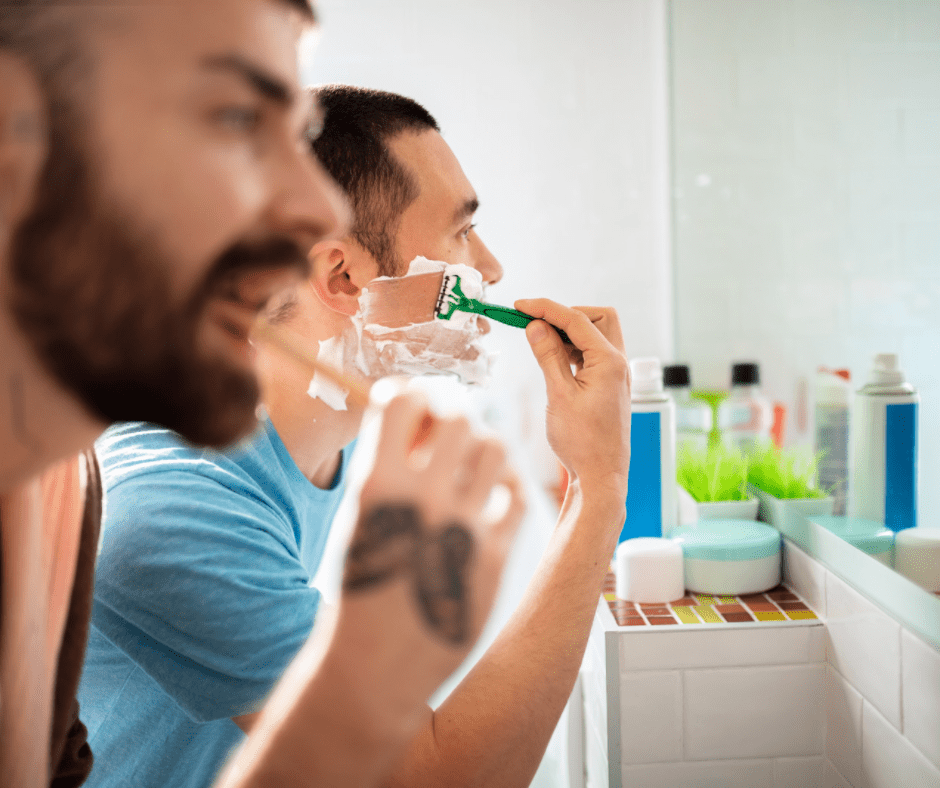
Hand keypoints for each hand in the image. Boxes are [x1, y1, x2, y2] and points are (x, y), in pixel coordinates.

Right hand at [329, 391, 524, 729]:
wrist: (377, 666)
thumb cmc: (360, 588)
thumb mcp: (358, 519)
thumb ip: (387, 466)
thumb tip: (421, 419)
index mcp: (378, 486)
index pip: (404, 399)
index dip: (411, 397)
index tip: (413, 411)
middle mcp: (424, 501)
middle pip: (460, 417)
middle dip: (451, 420)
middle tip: (444, 441)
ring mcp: (464, 529)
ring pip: (496, 448)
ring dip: (483, 449)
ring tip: (469, 469)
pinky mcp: (496, 558)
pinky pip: (518, 496)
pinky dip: (506, 489)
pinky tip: (490, 500)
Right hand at [514, 299, 630, 500]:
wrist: (600, 476)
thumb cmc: (582, 442)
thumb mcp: (559, 395)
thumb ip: (548, 356)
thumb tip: (536, 326)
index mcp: (610, 362)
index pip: (576, 319)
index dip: (545, 308)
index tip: (520, 306)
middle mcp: (618, 363)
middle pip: (598, 318)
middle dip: (567, 314)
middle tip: (536, 323)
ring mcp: (615, 375)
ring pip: (596, 335)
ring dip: (569, 333)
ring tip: (539, 342)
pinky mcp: (608, 386)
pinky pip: (593, 355)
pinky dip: (573, 350)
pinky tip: (553, 360)